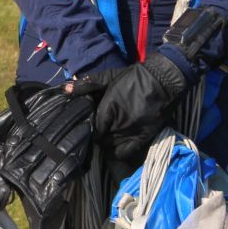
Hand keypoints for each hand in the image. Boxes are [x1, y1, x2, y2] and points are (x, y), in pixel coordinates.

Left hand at [69, 51, 188, 162]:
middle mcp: (119, 123)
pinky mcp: (144, 136)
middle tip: (96, 132)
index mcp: (109, 109)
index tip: (89, 126)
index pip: (93, 128)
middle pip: (102, 139)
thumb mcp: (108, 77)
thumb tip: (64, 89)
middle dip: (98, 136)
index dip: (89, 129)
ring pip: (112, 146)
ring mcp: (132, 131)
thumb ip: (87, 85)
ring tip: (106, 138)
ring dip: (107, 144)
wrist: (163, 80)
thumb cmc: (133, 77)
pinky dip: (119, 152)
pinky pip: (127, 151)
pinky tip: (116, 147)